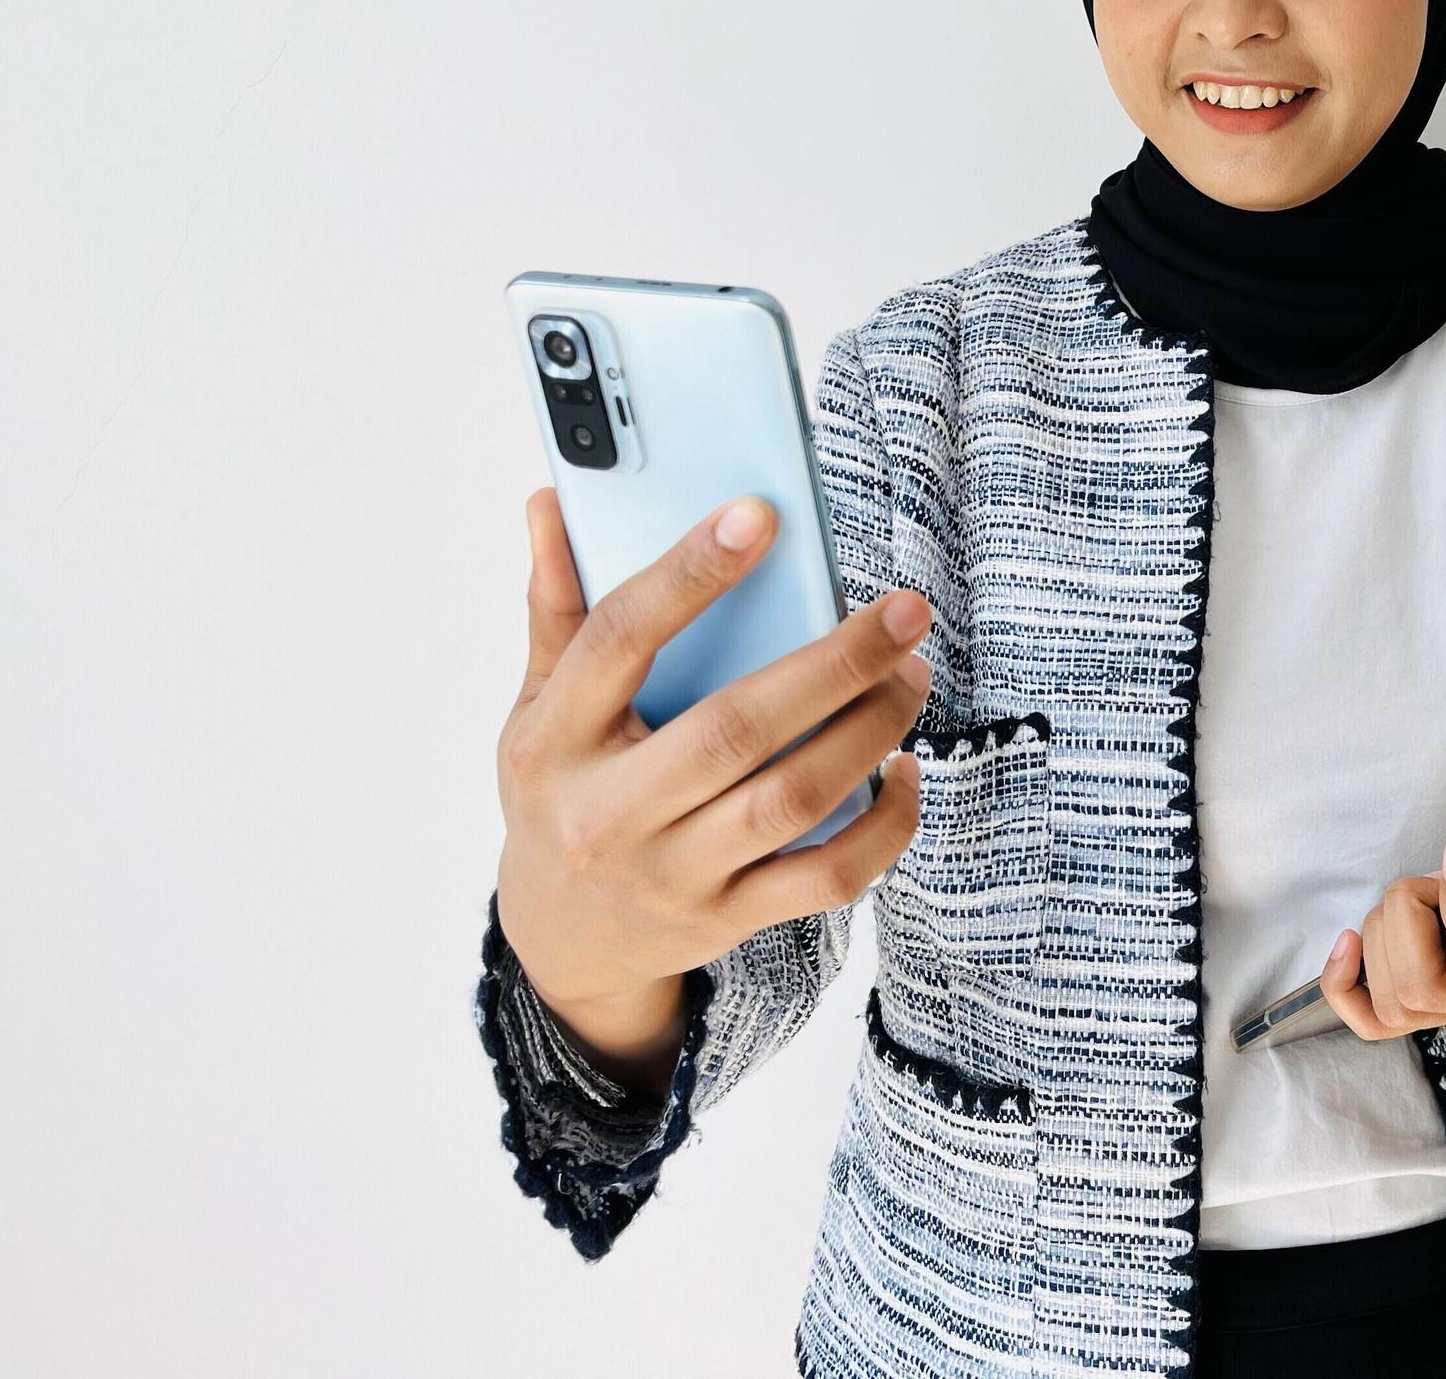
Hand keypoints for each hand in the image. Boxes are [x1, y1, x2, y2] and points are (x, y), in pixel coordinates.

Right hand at [493, 487, 929, 1038]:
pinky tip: (902, 769)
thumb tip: (552, 501)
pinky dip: (883, 826)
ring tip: (911, 674)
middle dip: (835, 664)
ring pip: (791, 800)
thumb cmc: (560, 796)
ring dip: (869, 731)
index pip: (619, 641)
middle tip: (903, 610)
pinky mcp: (726, 918)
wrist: (561, 944)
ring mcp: (673, 873)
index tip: (759, 516)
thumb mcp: (535, 708)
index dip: (689, 574)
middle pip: (734, 729)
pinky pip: (825, 877)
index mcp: (555, 741)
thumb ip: (556, 607)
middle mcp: (611, 812)